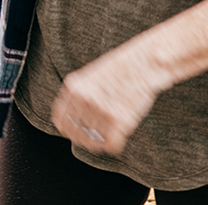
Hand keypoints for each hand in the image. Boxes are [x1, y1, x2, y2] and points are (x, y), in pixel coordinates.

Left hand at [50, 48, 164, 154]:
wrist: (147, 62)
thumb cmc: (122, 68)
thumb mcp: (91, 75)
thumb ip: (79, 94)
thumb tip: (74, 120)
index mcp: (73, 87)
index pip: (60, 121)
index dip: (69, 130)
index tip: (78, 133)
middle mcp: (83, 99)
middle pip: (76, 135)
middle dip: (86, 138)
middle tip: (98, 137)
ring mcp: (100, 109)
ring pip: (93, 142)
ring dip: (101, 142)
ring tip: (110, 135)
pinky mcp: (120, 120)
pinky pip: (111, 145)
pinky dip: (115, 144)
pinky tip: (120, 136)